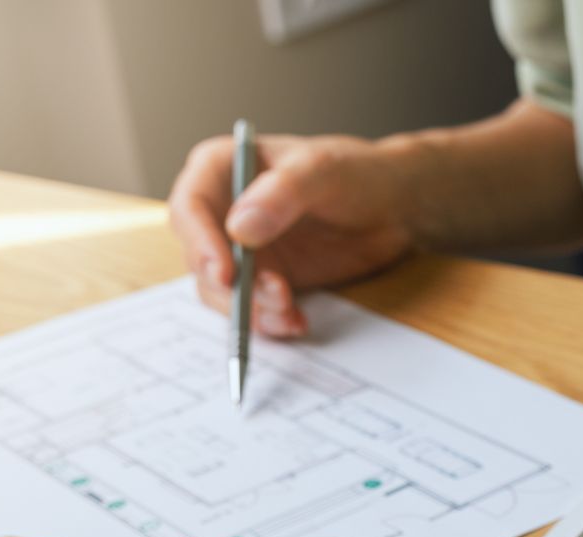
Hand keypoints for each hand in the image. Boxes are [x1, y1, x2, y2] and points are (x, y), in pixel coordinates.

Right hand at [169, 133, 414, 338]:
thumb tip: (239, 230)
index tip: (225, 273)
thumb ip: (281, 195)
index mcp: (221, 169)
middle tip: (269, 298)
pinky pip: (252, 309)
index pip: (189, 207)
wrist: (393, 206)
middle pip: (200, 258)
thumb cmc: (356, 172)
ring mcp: (241, 250)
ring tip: (290, 311)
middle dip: (230, 287)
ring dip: (251, 309)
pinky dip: (270, 322)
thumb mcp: (322, 171)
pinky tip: (296, 321)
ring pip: (222, 292)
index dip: (200, 243)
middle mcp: (221, 211)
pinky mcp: (264, 279)